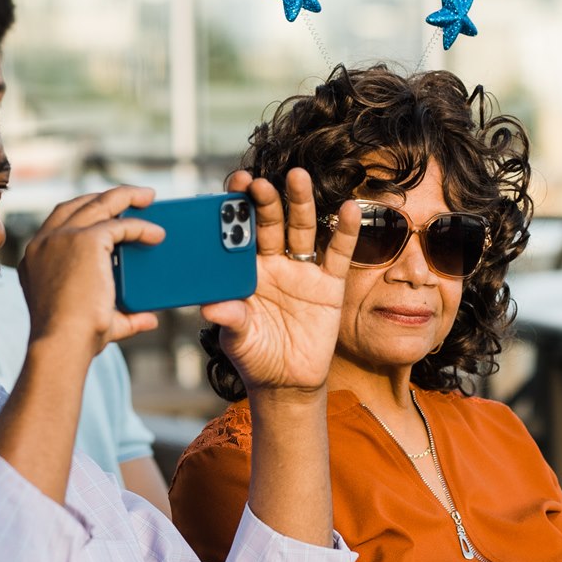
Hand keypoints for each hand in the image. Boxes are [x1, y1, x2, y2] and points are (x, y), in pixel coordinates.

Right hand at [16, 184, 164, 356]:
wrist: (62, 344)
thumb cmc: (73, 340)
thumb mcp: (96, 321)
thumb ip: (122, 317)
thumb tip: (148, 319)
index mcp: (36, 258)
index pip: (60, 221)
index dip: (85, 211)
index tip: (108, 211)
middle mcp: (44, 242)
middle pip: (79, 204)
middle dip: (107, 197)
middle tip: (134, 197)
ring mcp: (63, 238)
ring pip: (99, 204)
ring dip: (126, 196)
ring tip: (148, 197)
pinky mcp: (86, 241)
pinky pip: (120, 224)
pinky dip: (140, 226)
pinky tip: (156, 234)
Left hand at [200, 169, 360, 393]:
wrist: (287, 383)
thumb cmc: (255, 357)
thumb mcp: (237, 340)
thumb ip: (230, 320)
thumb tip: (212, 307)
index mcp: (246, 270)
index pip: (240, 231)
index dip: (238, 207)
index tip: (234, 185)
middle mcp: (274, 264)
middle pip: (272, 223)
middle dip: (266, 201)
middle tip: (259, 182)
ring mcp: (303, 271)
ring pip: (303, 229)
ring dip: (301, 203)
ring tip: (298, 178)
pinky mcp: (330, 285)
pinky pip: (339, 254)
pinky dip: (345, 232)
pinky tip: (348, 209)